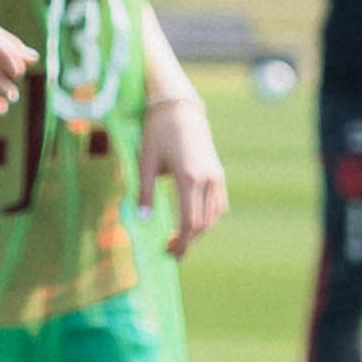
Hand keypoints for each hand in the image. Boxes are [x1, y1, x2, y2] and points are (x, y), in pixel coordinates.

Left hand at [142, 87, 226, 251]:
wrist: (180, 109)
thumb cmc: (158, 133)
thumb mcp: (146, 161)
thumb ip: (144, 192)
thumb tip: (142, 220)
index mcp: (188, 177)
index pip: (190, 222)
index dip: (181, 242)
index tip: (168, 252)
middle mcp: (207, 179)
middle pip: (203, 224)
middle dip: (188, 241)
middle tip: (170, 250)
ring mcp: (216, 176)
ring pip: (213, 216)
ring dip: (198, 232)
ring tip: (179, 238)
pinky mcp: (218, 173)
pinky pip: (219, 204)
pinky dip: (208, 218)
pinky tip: (193, 222)